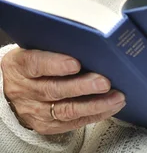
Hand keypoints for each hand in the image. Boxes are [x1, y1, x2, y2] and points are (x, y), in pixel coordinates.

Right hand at [1, 48, 125, 134]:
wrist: (14, 86)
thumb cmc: (32, 60)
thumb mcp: (35, 47)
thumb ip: (55, 44)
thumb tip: (88, 38)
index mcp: (20, 65)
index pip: (35, 64)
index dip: (55, 64)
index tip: (75, 63)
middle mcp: (25, 90)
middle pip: (54, 90)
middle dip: (82, 87)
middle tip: (104, 82)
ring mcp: (35, 111)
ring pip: (65, 110)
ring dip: (94, 104)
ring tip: (115, 97)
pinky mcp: (46, 125)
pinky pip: (72, 123)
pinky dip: (94, 114)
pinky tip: (110, 107)